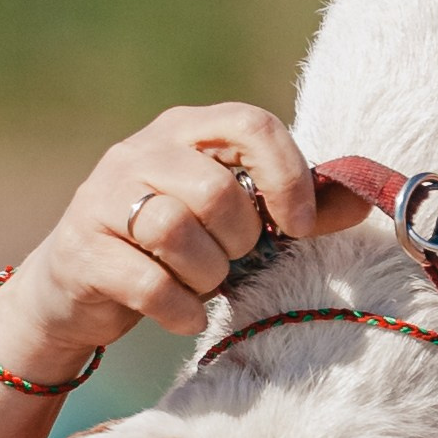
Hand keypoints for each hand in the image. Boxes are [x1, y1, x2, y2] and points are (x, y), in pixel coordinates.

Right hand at [0, 105, 372, 380]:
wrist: (74, 290)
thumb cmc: (171, 249)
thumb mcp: (232, 220)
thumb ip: (293, 207)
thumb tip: (363, 202)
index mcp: (186, 129)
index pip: (249, 123)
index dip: (286, 175)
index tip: (300, 225)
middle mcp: (140, 151)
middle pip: (214, 188)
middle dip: (239, 239)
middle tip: (232, 259)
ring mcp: (102, 198)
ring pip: (176, 231)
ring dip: (206, 274)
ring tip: (201, 284)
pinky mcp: (81, 251)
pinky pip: (149, 284)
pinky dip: (180, 310)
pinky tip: (182, 314)